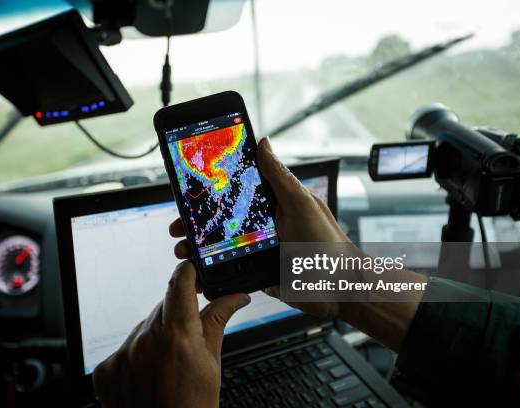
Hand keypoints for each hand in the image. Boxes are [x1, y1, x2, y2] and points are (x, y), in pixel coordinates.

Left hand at [92, 261, 249, 407]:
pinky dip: (136, 355)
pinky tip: (148, 374)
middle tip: (186, 338)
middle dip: (175, 314)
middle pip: (161, 307)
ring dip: (155, 335)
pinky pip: (124, 348)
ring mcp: (123, 355)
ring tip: (166, 364)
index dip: (187, 272)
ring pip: (143, 327)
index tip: (191, 270)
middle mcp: (146, 340)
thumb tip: (236, 297)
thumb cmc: (192, 407)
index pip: (179, 284)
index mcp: (178, 336)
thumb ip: (217, 321)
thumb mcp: (211, 363)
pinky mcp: (106, 369)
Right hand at [169, 138, 351, 318]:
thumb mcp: (302, 203)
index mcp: (273, 204)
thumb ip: (280, 177)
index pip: (236, 192)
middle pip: (223, 220)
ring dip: (199, 249)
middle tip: (179, 227)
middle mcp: (264, 225)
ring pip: (222, 246)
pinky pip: (231, 270)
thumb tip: (263, 143)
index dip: (212, 193)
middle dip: (197, 223)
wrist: (340, 287)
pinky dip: (212, 272)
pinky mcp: (259, 273)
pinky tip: (197, 275)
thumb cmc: (327, 243)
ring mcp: (260, 250)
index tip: (190, 193)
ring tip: (184, 251)